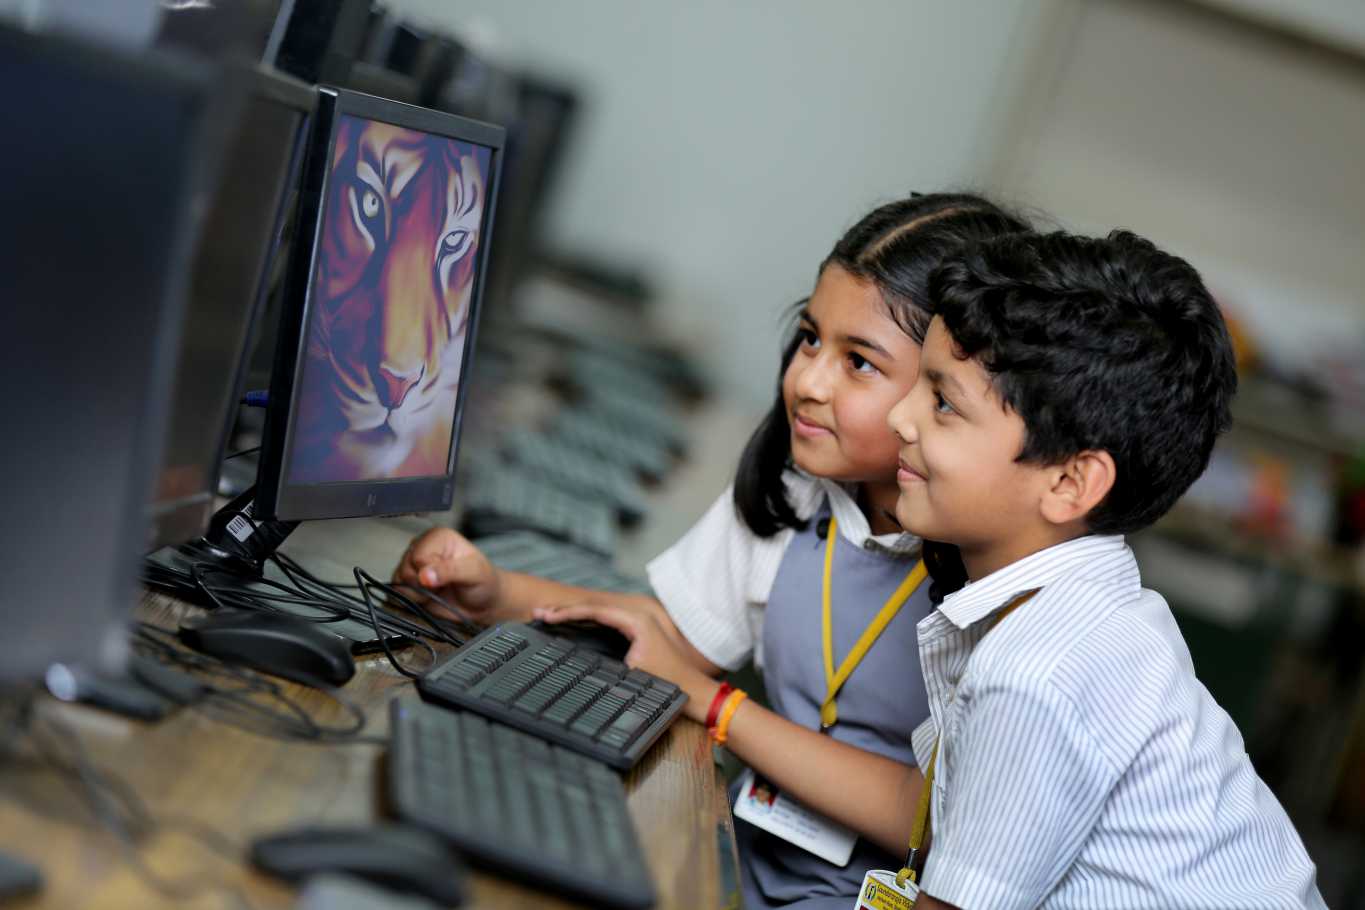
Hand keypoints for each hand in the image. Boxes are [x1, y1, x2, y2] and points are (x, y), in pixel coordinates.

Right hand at [391, 528, 500, 624]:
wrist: (484, 604)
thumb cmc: (483, 582)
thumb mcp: (473, 573)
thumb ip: (450, 571)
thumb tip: (425, 575)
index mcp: (438, 538)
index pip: (418, 555)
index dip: (429, 571)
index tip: (445, 577)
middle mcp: (423, 549)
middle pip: (405, 568)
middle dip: (422, 584)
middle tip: (442, 586)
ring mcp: (414, 566)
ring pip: (399, 582)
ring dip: (417, 594)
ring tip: (437, 591)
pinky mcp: (409, 583)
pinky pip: (398, 593)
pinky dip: (413, 600)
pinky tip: (429, 597)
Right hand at [532, 602, 719, 722]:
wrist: (693, 692)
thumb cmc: (667, 683)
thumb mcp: (631, 672)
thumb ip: (605, 659)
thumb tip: (578, 655)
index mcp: (636, 620)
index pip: (594, 610)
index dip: (568, 612)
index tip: (547, 617)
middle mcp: (637, 615)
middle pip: (594, 606)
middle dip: (565, 610)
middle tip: (539, 613)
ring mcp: (638, 621)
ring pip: (599, 612)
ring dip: (574, 614)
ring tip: (548, 616)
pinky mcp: (637, 631)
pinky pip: (606, 620)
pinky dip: (586, 621)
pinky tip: (570, 624)